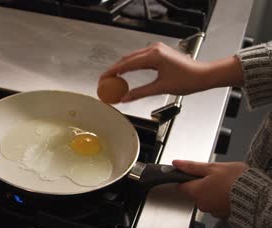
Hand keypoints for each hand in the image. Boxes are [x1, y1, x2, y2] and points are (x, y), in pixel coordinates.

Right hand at [100, 42, 242, 101]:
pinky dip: (130, 66)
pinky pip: (139, 58)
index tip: (103, 79)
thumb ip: (140, 93)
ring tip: (113, 79)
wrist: (203, 75)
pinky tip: (126, 74)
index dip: (112, 72)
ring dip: (121, 68)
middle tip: (104, 81)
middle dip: (114, 70)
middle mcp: (154, 49)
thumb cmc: (188, 79)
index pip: (126, 63)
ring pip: (132, 58)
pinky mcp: (159, 53)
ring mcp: (157, 49)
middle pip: (127, 59)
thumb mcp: (161, 88)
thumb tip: (125, 98)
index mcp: (154, 56)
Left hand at [173, 160, 247, 217]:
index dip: (185, 178)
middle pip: (195, 192)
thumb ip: (192, 166)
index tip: (191, 174)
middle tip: (215, 176)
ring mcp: (212, 210)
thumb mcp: (213, 167)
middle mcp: (201, 204)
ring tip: (225, 184)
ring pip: (206, 199)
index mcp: (196, 191)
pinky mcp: (223, 214)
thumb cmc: (236, 180)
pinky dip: (221, 199)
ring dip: (212, 192)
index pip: (181, 186)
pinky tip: (229, 193)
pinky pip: (217, 205)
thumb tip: (176, 164)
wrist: (256, 195)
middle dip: (202, 184)